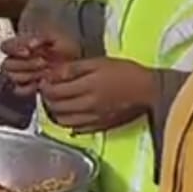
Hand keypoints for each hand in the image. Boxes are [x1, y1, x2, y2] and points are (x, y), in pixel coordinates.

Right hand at [0, 31, 79, 95]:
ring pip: (12, 76)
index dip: (14, 49)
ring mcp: (23, 73)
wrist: (79, 62)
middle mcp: (20, 59)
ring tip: (44, 72)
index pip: (6, 47)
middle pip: (8, 64)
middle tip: (43, 63)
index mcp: (22, 45)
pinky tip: (38, 83)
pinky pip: (18, 89)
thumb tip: (31, 44)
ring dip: (27, 74)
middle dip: (25, 64)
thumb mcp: (56, 37)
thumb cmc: (69, 48)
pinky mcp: (28, 86)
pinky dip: (27, 87)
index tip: (28, 51)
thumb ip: (41, 37)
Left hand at [39, 57, 156, 131]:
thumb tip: (53, 74)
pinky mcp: (100, 126)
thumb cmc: (125, 72)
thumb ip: (74, 68)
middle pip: (56, 107)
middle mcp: (88, 106)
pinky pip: (77, 129)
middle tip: (47, 92)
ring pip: (63, 121)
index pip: (55, 91)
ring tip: (56, 103)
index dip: (45, 87)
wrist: (148, 90)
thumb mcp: (98, 62)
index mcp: (87, 87)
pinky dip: (68, 122)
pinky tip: (69, 114)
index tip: (44, 82)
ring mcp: (94, 119)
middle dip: (47, 99)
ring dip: (55, 112)